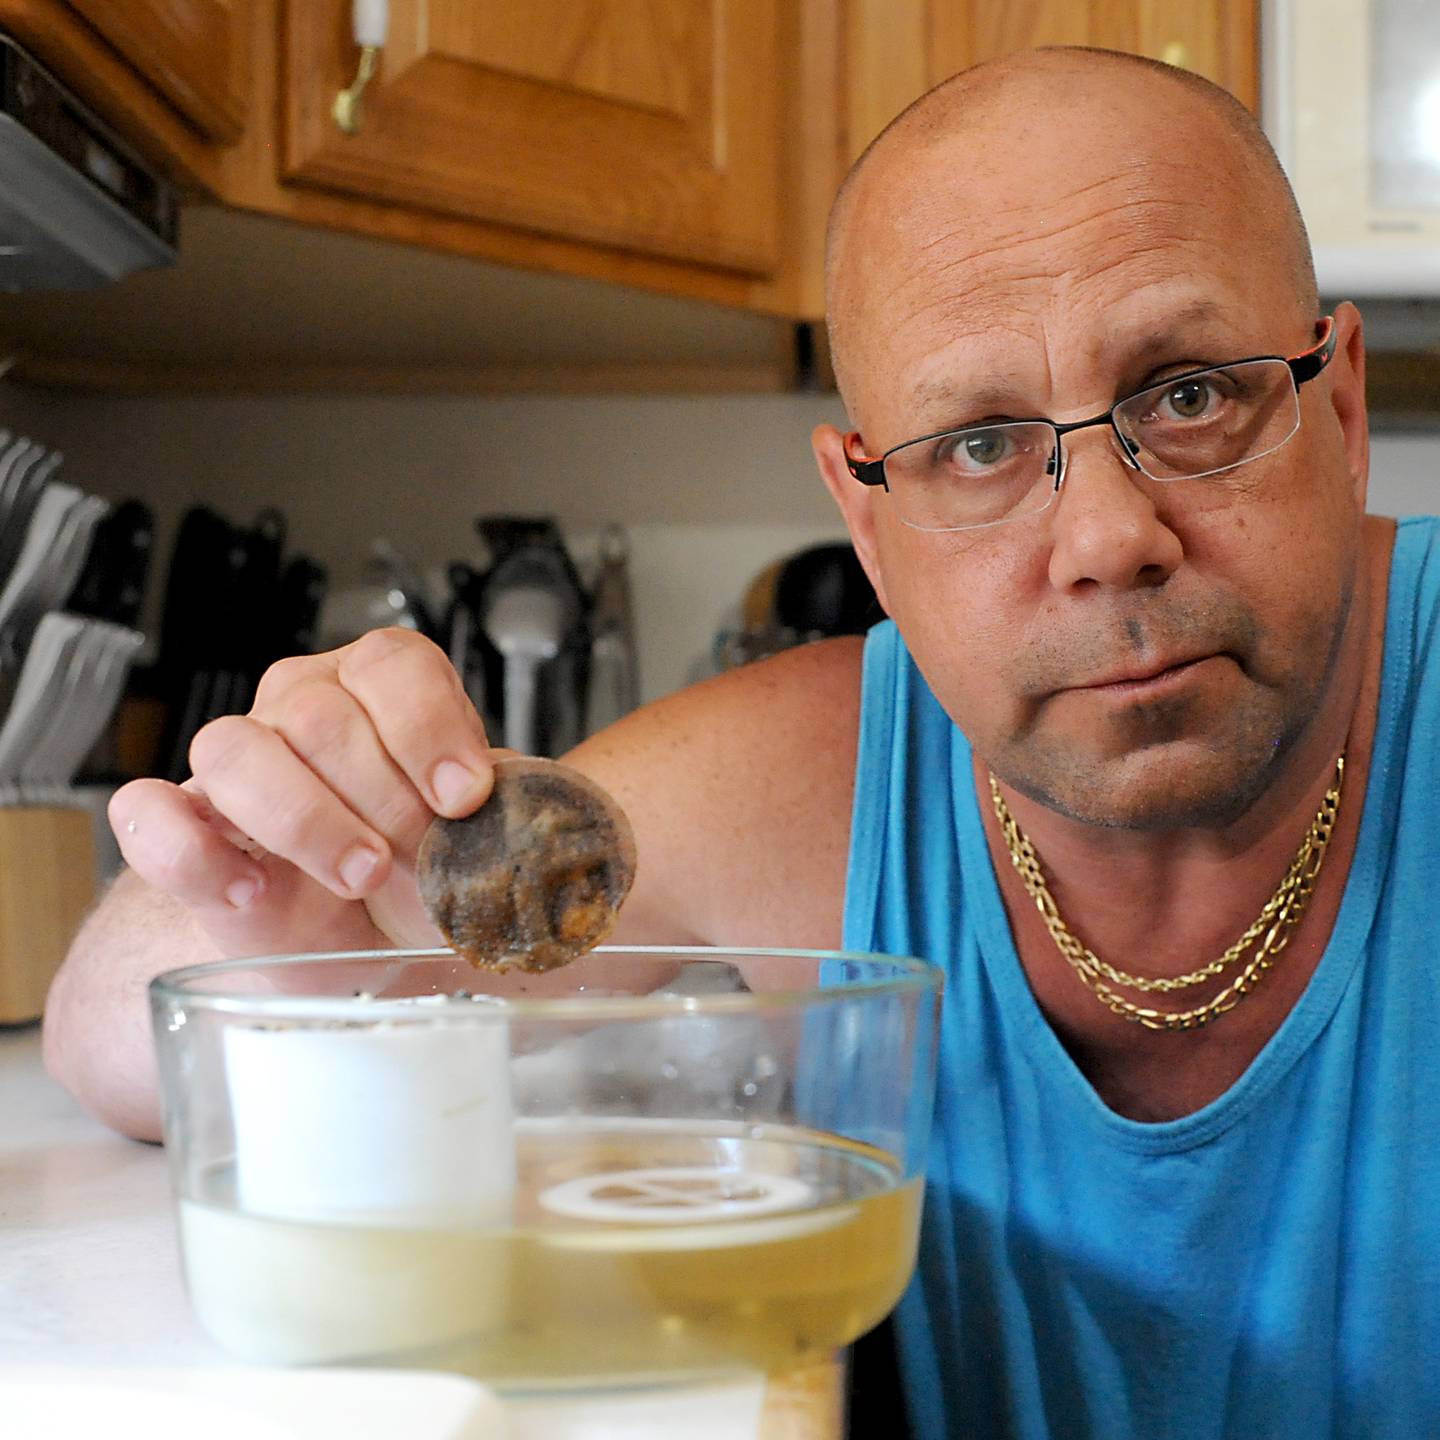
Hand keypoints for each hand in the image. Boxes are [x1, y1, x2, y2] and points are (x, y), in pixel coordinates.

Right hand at [109, 629, 496, 958]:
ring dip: (306, 821)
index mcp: (379, 693)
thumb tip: (575, 848)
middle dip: (380, 795)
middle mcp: (301, 710)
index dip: (429, 725)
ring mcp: (235, 765)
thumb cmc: (431, 882)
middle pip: (319, 711)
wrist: (359, 947)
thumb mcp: (490, 846)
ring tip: (360, 875)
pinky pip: (146, 812)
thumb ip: (522, 825)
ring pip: (234, 748)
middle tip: (418, 859)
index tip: (465, 796)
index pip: (392, 662)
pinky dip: (193, 852)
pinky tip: (250, 894)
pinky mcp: (182, 828)